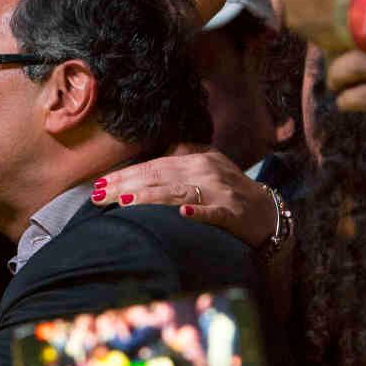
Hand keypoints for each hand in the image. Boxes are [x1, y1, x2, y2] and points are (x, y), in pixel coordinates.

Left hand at [95, 149, 277, 247]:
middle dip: (125, 185)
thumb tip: (160, 151)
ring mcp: (219, 192)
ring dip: (150, 197)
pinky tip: (182, 214)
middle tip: (97, 196)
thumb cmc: (230, 191)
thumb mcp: (207, 166)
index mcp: (196, 160)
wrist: (267, 212)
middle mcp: (205, 172)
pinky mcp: (232, 213)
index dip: (124, 174)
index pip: (153, 166)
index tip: (98, 185)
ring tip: (124, 201)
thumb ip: (184, 156)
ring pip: (179, 192)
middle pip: (159, 177)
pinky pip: (213, 212)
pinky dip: (198, 212)